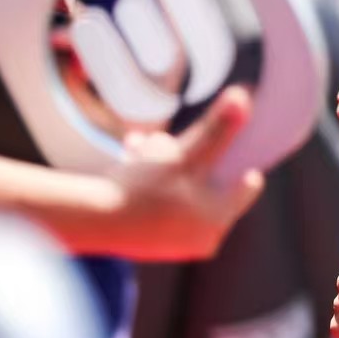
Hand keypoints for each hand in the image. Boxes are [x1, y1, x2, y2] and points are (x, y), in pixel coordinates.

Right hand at [108, 86, 264, 259]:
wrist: (90, 221)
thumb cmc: (144, 189)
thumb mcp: (185, 153)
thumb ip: (217, 128)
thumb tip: (245, 95)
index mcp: (220, 218)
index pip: (248, 184)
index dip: (241, 159)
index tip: (233, 141)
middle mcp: (203, 236)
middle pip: (208, 182)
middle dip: (189, 155)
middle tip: (168, 140)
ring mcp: (176, 242)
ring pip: (180, 188)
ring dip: (164, 162)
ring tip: (141, 144)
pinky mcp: (151, 242)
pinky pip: (159, 203)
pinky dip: (149, 181)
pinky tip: (130, 154)